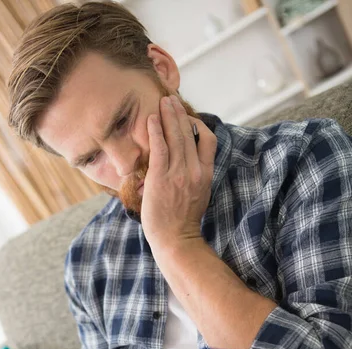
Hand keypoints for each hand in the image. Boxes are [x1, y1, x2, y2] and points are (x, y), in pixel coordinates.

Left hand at [141, 95, 216, 248]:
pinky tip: (150, 119)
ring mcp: (178, 173)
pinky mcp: (161, 178)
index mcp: (206, 174)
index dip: (198, 125)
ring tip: (162, 101)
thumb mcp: (198, 195)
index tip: (188, 117)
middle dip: (179, 113)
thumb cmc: (183, 221)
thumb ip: (196, 176)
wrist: (176, 239)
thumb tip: (187, 162)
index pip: (208, 140)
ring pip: (175, 136)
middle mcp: (194, 170)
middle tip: (171, 99)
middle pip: (189, 133)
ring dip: (168, 115)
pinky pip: (159, 148)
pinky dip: (155, 131)